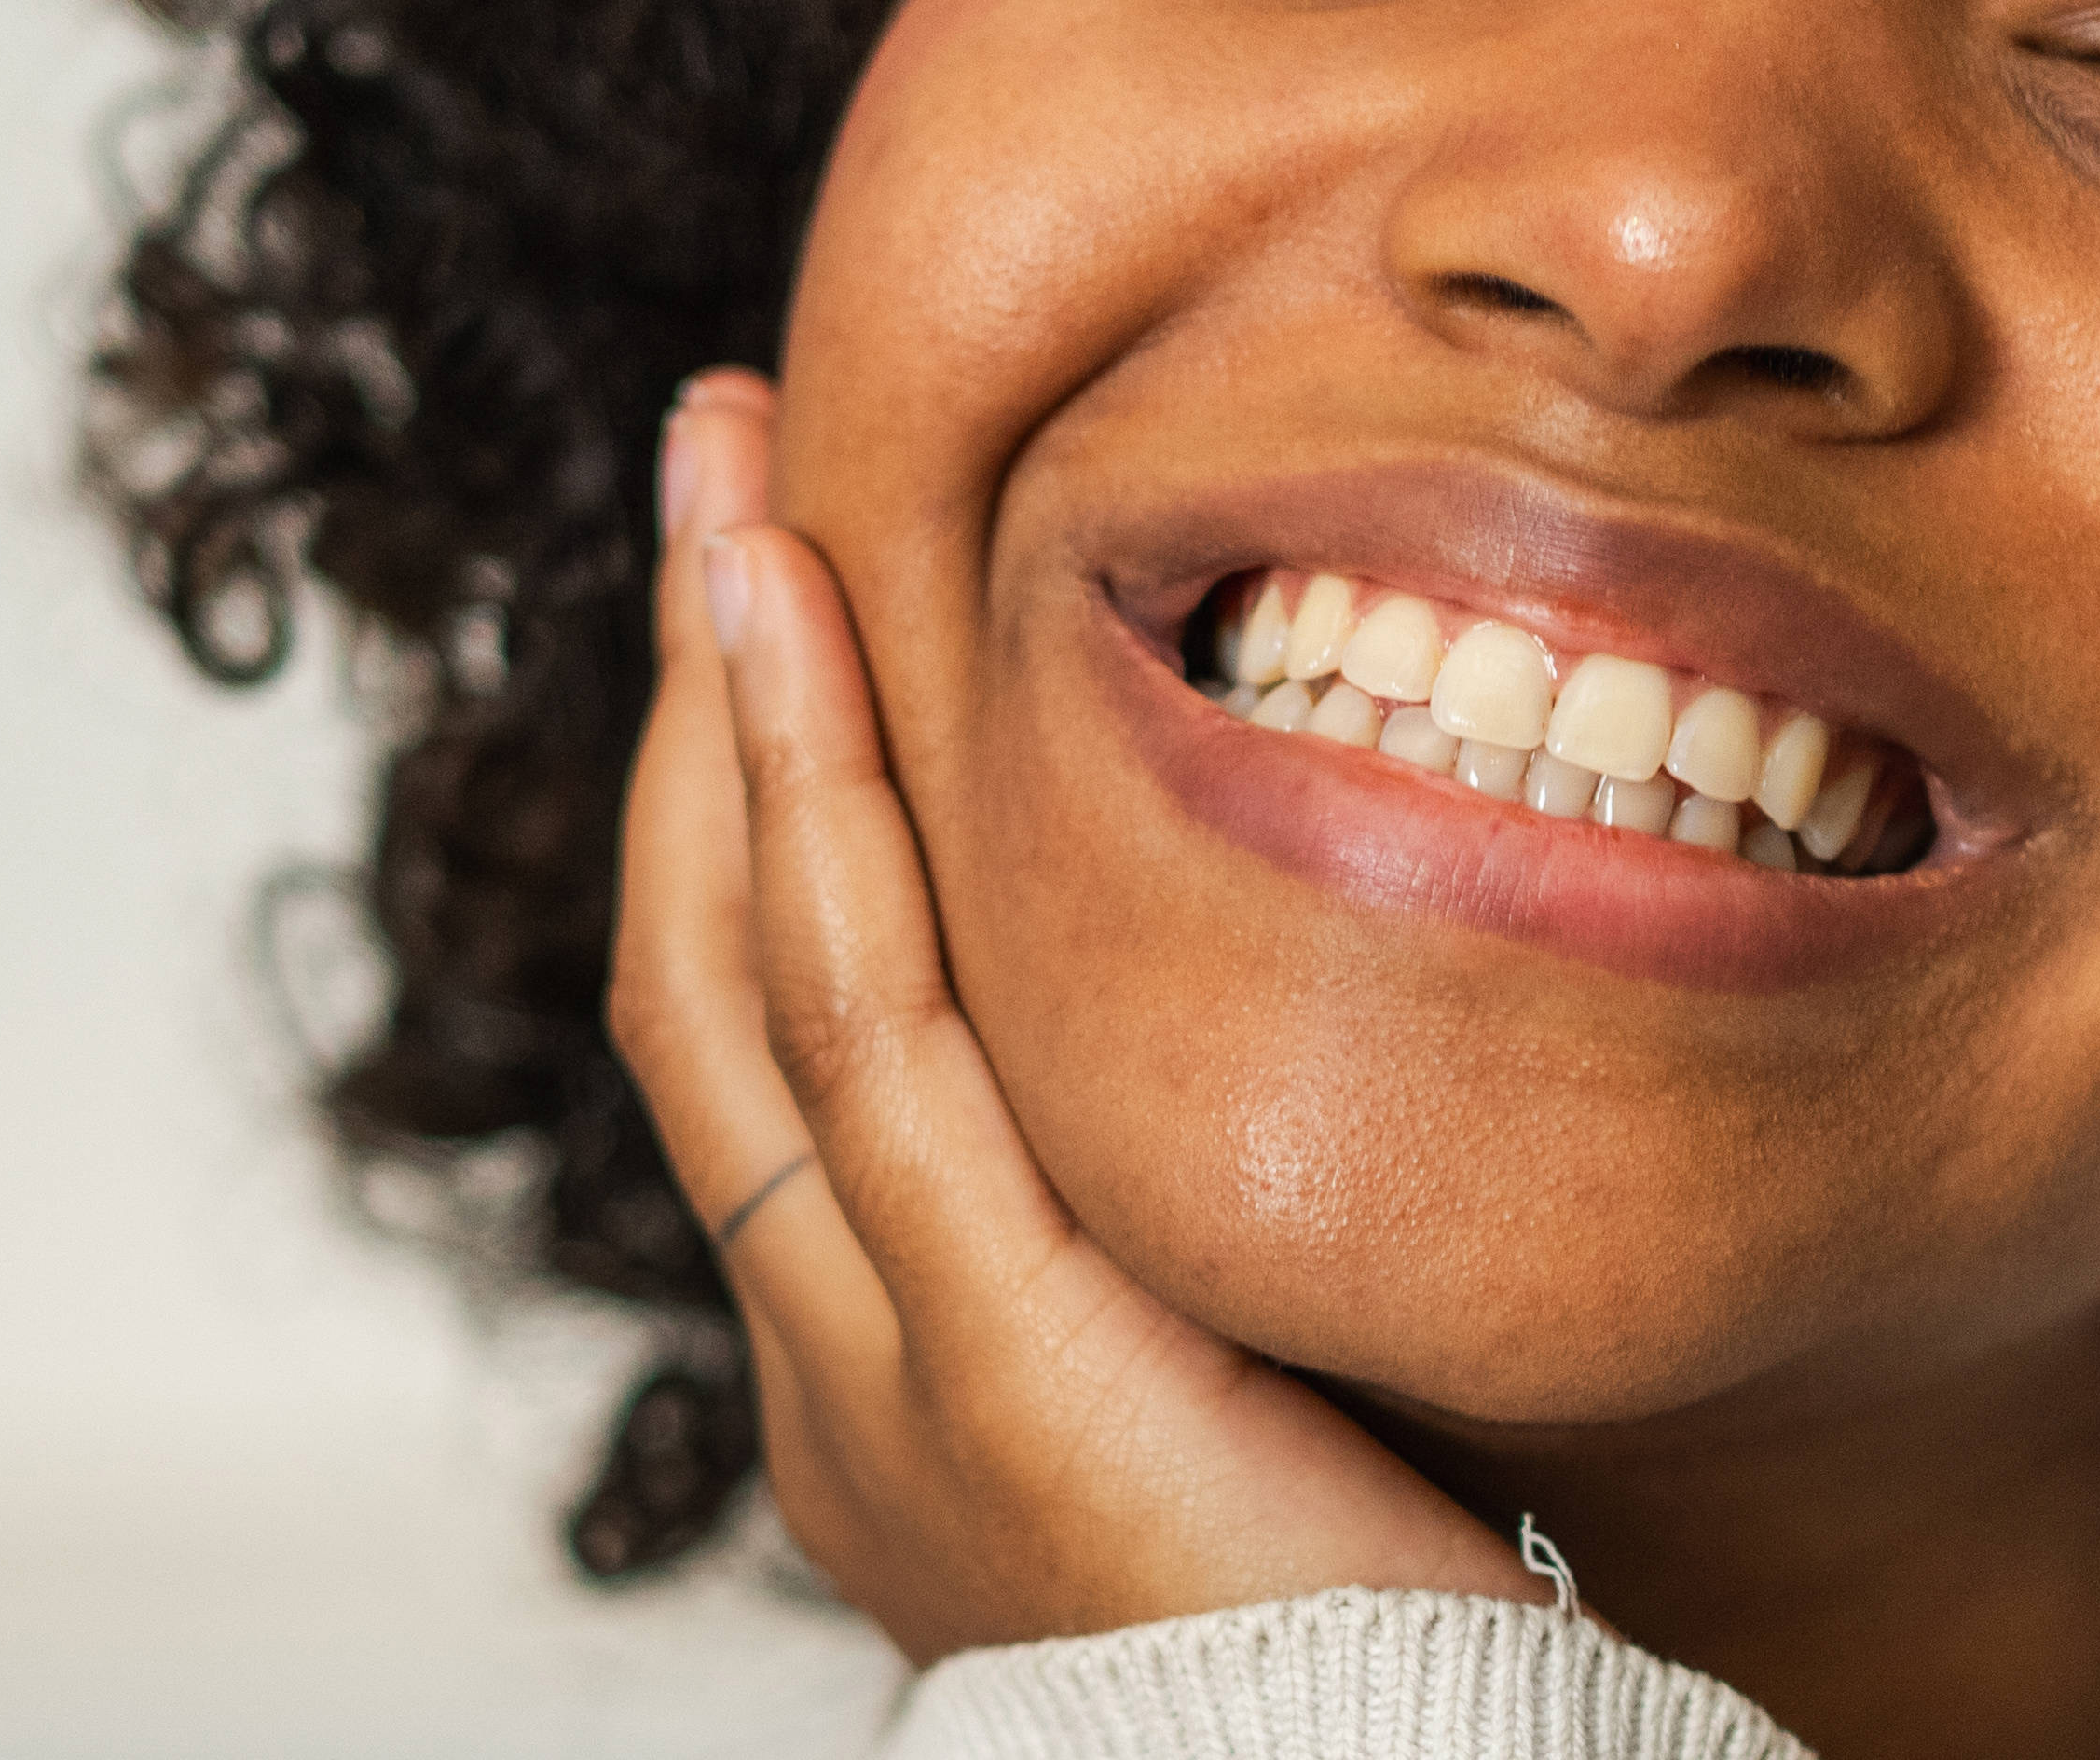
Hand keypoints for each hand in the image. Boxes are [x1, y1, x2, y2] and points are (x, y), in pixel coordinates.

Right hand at [616, 367, 1550, 1662]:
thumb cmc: (1404, 1658)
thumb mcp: (1269, 1387)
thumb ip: (1214, 1241)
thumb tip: (1304, 1046)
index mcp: (898, 1385)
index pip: (773, 1048)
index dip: (755, 811)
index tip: (781, 590)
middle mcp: (842, 1376)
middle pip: (701, 980)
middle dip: (695, 709)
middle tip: (715, 460)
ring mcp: (889, 1374)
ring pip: (744, 975)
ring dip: (725, 701)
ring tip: (730, 476)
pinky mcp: (998, 1369)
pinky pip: (864, 1040)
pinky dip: (814, 811)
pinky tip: (802, 625)